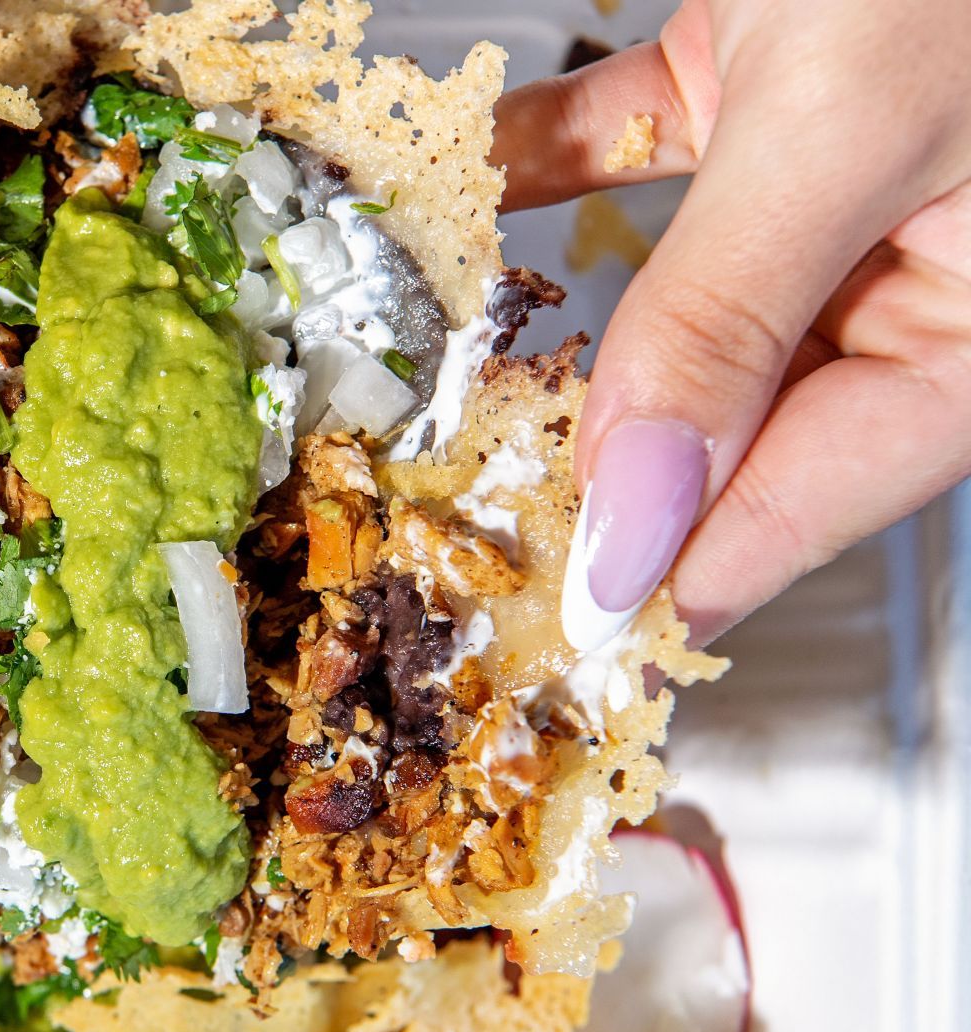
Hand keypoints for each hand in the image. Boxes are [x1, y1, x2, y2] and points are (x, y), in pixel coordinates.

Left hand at [492, 0, 970, 647]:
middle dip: (597, 460)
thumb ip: (727, 325)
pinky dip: (543, 166)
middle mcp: (920, 269)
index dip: (669, 566)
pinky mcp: (773, 80)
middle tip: (455, 515)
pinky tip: (451, 198)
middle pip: (733, 417)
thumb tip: (639, 517)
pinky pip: (639, 153)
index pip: (807, 502)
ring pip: (678, 300)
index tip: (542, 620)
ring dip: (558, 336)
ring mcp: (840, 176)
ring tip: (442, 406)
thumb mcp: (849, 129)